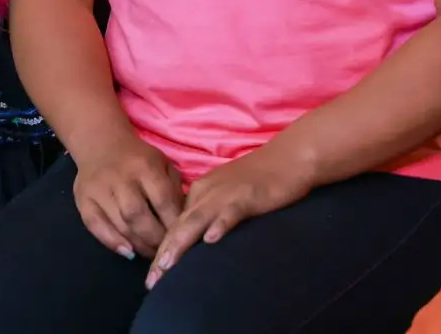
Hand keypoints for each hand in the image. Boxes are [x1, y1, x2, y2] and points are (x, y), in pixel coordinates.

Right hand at [71, 131, 186, 259]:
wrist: (100, 143)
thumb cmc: (139, 158)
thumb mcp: (163, 165)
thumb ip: (174, 191)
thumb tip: (183, 224)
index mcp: (144, 166)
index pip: (162, 201)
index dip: (174, 225)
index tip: (183, 240)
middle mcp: (120, 177)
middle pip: (138, 216)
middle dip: (155, 239)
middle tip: (166, 251)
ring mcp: (98, 189)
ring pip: (119, 224)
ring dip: (139, 245)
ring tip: (152, 253)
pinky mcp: (82, 198)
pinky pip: (95, 225)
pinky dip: (112, 242)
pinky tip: (128, 252)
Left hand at [148, 140, 315, 285]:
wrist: (288, 158)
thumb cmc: (258, 181)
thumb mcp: (225, 196)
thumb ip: (210, 213)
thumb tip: (196, 240)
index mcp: (199, 193)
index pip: (175, 226)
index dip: (161, 251)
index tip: (152, 278)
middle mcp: (206, 193)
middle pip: (179, 227)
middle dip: (163, 255)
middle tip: (152, 282)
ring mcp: (225, 194)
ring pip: (197, 221)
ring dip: (180, 244)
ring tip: (166, 266)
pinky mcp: (247, 196)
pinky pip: (230, 212)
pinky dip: (220, 225)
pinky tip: (211, 240)